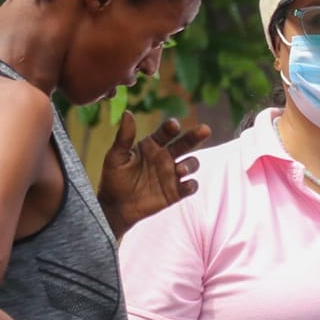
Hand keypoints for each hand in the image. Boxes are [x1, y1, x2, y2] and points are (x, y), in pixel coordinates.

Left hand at [98, 115, 210, 235]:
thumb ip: (124, 137)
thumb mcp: (116, 156)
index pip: (165, 132)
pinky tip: (186, 185)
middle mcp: (166, 156)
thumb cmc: (114, 178)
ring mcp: (172, 174)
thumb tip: (127, 113)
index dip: (171, 127)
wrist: (116, 206)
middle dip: (195, 136)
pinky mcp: (176, 192)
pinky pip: (190, 186)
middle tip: (205, 130)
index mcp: (152, 144)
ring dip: (190, 164)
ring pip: (191, 163)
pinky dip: (191, 185)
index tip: (173, 125)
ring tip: (180, 169)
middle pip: (185, 143)